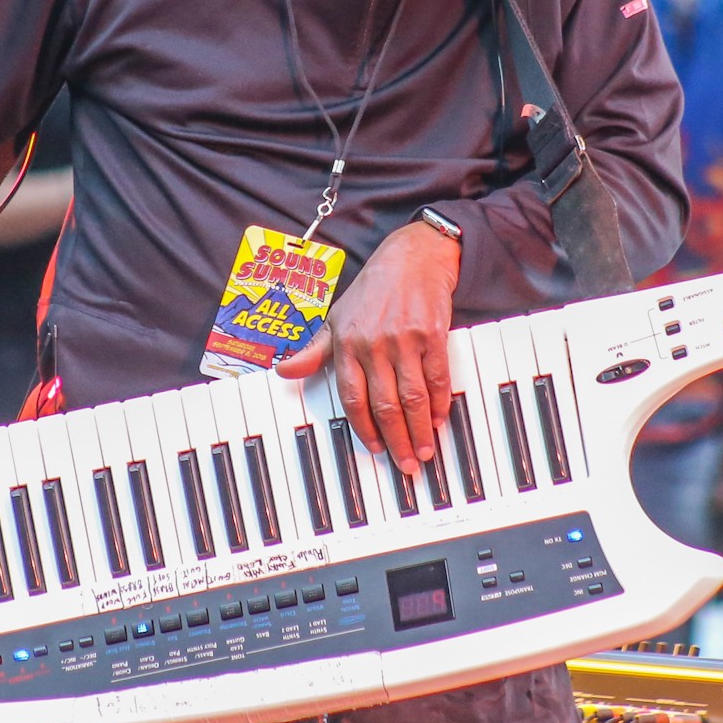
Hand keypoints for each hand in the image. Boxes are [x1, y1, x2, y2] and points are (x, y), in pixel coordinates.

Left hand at [277, 220, 459, 474]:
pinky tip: (439, 420)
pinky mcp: (432, 334)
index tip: (375, 450)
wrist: (412, 257)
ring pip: (411, 397)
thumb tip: (284, 371)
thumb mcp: (336, 318)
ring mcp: (404, 340)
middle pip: (384, 404)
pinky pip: (436, 378)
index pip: (352, 398)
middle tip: (406, 465)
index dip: (364, 429)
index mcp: (347, 344)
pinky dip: (439, 402)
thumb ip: (314, 351)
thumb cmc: (372, 291)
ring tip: (424, 452)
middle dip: (395, 440)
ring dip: (419, 430)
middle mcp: (373, 344)